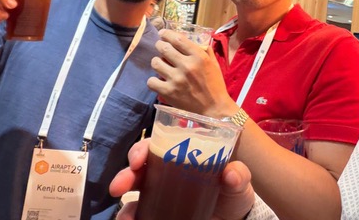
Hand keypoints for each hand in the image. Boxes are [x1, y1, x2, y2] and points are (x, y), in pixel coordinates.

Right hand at [110, 139, 254, 219]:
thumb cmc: (233, 192)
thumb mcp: (239, 182)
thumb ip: (238, 175)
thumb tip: (230, 173)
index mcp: (180, 156)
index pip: (155, 145)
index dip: (141, 149)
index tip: (137, 160)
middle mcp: (164, 174)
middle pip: (137, 170)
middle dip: (125, 176)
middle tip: (119, 187)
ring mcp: (160, 197)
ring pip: (133, 197)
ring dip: (125, 206)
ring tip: (127, 218)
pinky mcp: (158, 215)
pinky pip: (139, 217)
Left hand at [147, 30, 234, 117]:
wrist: (214, 108)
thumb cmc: (215, 84)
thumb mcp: (213, 63)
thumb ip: (204, 50)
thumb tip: (192, 40)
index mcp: (198, 56)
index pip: (177, 39)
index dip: (166, 34)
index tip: (162, 34)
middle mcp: (186, 65)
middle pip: (164, 48)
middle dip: (160, 45)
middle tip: (160, 47)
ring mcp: (176, 79)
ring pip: (155, 62)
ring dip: (157, 61)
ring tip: (160, 64)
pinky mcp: (169, 92)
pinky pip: (151, 81)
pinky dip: (153, 80)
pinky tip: (159, 80)